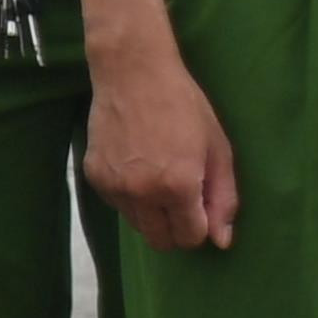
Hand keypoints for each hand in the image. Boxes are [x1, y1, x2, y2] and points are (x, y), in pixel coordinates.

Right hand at [82, 43, 236, 248]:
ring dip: (154, 214)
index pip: (190, 237)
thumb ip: (223, 198)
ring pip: (138, 226)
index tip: (203, 207)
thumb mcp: (217, 149)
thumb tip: (222, 242)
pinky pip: (118, 206)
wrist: (134, 75)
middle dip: (177, 229)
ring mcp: (113, 188)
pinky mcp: (93, 179)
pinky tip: (139, 166)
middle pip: (160, 241)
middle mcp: (142, 194)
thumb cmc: (185, 107)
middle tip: (184, 199)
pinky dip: (131, 198)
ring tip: (160, 176)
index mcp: (178, 186)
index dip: (201, 227)